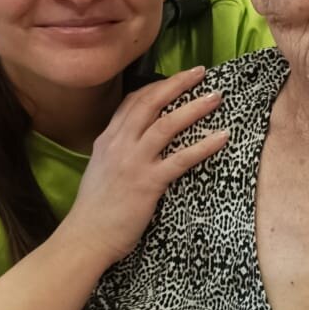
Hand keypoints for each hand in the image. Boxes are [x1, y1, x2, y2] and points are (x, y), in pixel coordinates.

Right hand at [67, 66, 227, 264]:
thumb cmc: (94, 210)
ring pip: (167, 124)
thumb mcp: (100, 170)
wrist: (85, 237)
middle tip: (200, 72)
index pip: (132, 102)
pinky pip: (181, 158)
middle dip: (177, 84)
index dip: (156, 86)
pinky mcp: (148, 182)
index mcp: (107, 140)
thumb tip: (133, 146)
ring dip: (194, 107)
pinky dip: (204, 145)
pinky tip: (222, 137)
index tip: (175, 79)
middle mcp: (119, 144)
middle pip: (151, 103)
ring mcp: (134, 162)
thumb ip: (115, 153)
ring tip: (216, 97)